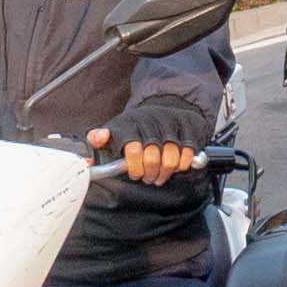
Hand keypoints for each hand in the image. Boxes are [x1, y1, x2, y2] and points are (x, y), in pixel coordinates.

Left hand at [88, 126, 204, 184]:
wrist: (161, 109)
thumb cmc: (134, 129)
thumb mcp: (113, 132)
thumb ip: (98, 137)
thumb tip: (97, 138)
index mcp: (130, 122)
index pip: (133, 148)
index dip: (135, 166)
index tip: (135, 173)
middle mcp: (151, 119)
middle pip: (153, 157)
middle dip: (150, 173)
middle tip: (148, 178)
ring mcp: (171, 121)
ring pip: (172, 157)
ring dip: (166, 172)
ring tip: (160, 175)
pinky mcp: (188, 124)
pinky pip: (189, 152)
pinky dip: (183, 163)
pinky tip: (176, 166)